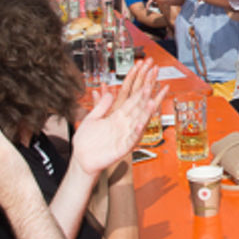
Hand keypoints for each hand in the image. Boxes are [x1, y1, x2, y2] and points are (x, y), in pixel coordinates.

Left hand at [72, 59, 167, 173]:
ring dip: (146, 112)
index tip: (150, 80)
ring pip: (139, 122)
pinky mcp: (122, 147)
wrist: (81, 159)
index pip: (132, 101)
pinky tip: (141, 123)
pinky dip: (137, 131)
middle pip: (139, 108)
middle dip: (148, 97)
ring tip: (153, 101)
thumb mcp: (91, 118)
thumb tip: (107, 91)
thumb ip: (100, 106)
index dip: (141, 90)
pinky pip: (132, 138)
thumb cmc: (86, 141)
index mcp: (117, 117)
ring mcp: (125, 135)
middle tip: (157, 86)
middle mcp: (124, 125)